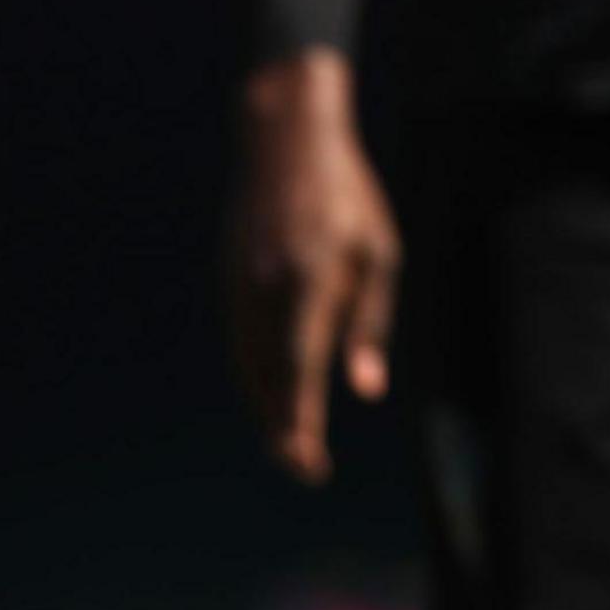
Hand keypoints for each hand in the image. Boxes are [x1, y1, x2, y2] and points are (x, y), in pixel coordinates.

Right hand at [223, 49, 400, 484]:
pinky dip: (254, 373)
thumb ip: (370, 323)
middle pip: (268, 378)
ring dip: (267, 407)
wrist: (285, 141)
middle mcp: (266, 287)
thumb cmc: (348, 197)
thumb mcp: (379, 252)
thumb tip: (367, 391)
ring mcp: (241, 283)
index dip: (303, 423)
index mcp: (310, 278)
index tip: (311, 464)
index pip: (301, 370)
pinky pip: (240, 340)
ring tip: (292, 443)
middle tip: (305, 468)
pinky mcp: (229, 278)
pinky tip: (272, 393)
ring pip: (247, 364)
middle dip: (284, 429)